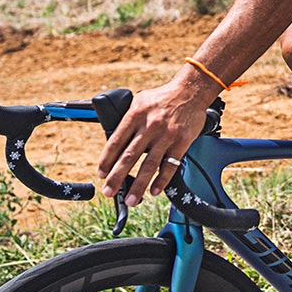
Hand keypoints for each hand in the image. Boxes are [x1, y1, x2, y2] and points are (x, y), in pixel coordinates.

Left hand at [96, 83, 210, 206]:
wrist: (190, 91)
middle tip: (109, 192)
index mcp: (135, 115)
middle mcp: (149, 126)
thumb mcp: (139, 101)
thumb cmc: (163, 97)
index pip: (116, 141)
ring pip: (149, 165)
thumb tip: (115, 142)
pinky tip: (154, 191)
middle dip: (117, 177)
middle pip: (129, 156)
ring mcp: (166, 135)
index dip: (106, 160)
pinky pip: (170, 165)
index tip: (101, 174)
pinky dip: (161, 180)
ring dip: (138, 185)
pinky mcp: (181, 142)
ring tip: (131, 200)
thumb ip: (127, 120)